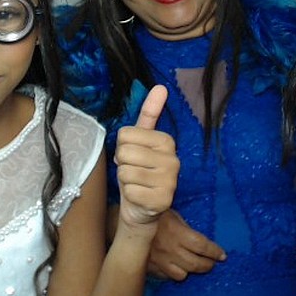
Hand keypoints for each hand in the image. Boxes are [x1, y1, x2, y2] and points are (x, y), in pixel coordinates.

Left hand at [112, 84, 178, 232]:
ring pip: (126, 172)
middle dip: (123, 164)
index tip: (134, 156)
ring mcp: (170, 182)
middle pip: (125, 152)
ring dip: (125, 180)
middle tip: (134, 171)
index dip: (122, 147)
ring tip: (136, 184)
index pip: (125, 134)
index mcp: (167, 141)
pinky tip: (140, 197)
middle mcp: (173, 160)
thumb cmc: (138, 171)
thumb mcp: (140, 142)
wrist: (141, 209)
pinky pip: (130, 192)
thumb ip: (149, 114)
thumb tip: (161, 86)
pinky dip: (130, 196)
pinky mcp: (163, 201)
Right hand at [144, 209, 225, 281]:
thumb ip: (185, 227)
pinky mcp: (152, 268)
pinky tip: (177, 266)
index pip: (202, 246)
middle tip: (212, 262)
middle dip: (208, 264)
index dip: (214, 252)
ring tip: (194, 265)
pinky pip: (168, 276)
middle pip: (195, 264)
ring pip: (182, 275)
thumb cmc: (153, 215)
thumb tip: (200, 241)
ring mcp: (160, 261)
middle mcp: (170, 250)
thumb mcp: (172, 214)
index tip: (222, 255)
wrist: (127, 224)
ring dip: (191, 270)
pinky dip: (175, 272)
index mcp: (177, 233)